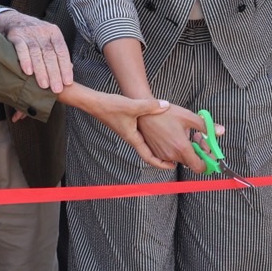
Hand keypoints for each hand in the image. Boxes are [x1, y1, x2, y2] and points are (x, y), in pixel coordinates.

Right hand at [0, 11, 74, 91]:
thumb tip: (70, 69)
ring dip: (41, 71)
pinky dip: (25, 61)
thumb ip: (57, 52)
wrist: (12, 19)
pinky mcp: (15, 35)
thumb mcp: (47, 38)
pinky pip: (21, 49)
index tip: (67, 82)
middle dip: (54, 73)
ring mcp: (28, 33)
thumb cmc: (33, 34)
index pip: (62, 51)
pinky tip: (28, 72)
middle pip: (50, 54)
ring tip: (44, 85)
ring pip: (37, 53)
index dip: (65, 67)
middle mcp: (42, 31)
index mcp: (54, 32)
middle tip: (57, 88)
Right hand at [61, 85, 204, 170]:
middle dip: (162, 157)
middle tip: (176, 158)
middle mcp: (131, 137)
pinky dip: (152, 137)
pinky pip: (142, 135)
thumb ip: (149, 105)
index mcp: (133, 138)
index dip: (160, 164)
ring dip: (157, 147)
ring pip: (146, 144)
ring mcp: (129, 131)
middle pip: (148, 152)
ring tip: (170, 146)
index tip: (172, 167)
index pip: (148, 157)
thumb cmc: (110, 107)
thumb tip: (166, 105)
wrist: (95, 103)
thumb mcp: (132, 106)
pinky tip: (158, 130)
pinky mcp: (127, 125)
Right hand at [142, 108, 206, 172]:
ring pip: (182, 159)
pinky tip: (177, 139)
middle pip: (191, 162)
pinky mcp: (156, 154)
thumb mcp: (188, 116)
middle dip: (199, 152)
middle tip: (199, 138)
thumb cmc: (165, 113)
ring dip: (188, 151)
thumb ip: (206, 126)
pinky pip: (171, 158)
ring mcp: (163, 156)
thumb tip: (220, 131)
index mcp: (182, 147)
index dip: (207, 163)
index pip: (199, 167)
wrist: (144, 113)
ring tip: (187, 135)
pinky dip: (177, 151)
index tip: (210, 155)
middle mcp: (172, 155)